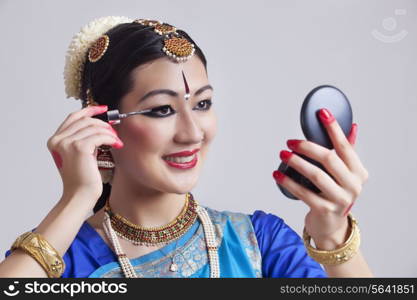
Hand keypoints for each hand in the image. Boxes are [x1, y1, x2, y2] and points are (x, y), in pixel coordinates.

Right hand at [47, 105, 123, 201]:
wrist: (80, 195)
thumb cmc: (82, 178)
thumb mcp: (79, 154)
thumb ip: (83, 138)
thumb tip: (101, 124)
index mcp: (55, 140)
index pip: (73, 117)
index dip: (89, 110)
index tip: (103, 109)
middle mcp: (58, 140)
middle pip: (85, 120)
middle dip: (103, 123)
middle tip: (115, 131)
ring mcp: (67, 143)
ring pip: (94, 127)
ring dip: (109, 133)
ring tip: (117, 141)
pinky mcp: (79, 148)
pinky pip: (100, 136)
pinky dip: (111, 138)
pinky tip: (117, 145)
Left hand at [273, 108, 368, 249]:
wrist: (331, 226)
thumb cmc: (335, 194)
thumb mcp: (345, 174)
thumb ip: (347, 151)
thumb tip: (351, 126)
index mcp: (359, 172)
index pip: (346, 146)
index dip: (333, 128)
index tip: (322, 113)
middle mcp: (353, 185)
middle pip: (329, 159)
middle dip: (308, 147)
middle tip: (290, 141)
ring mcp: (340, 200)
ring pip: (316, 175)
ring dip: (296, 162)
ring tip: (283, 154)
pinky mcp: (324, 210)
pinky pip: (303, 193)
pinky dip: (288, 182)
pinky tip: (277, 174)